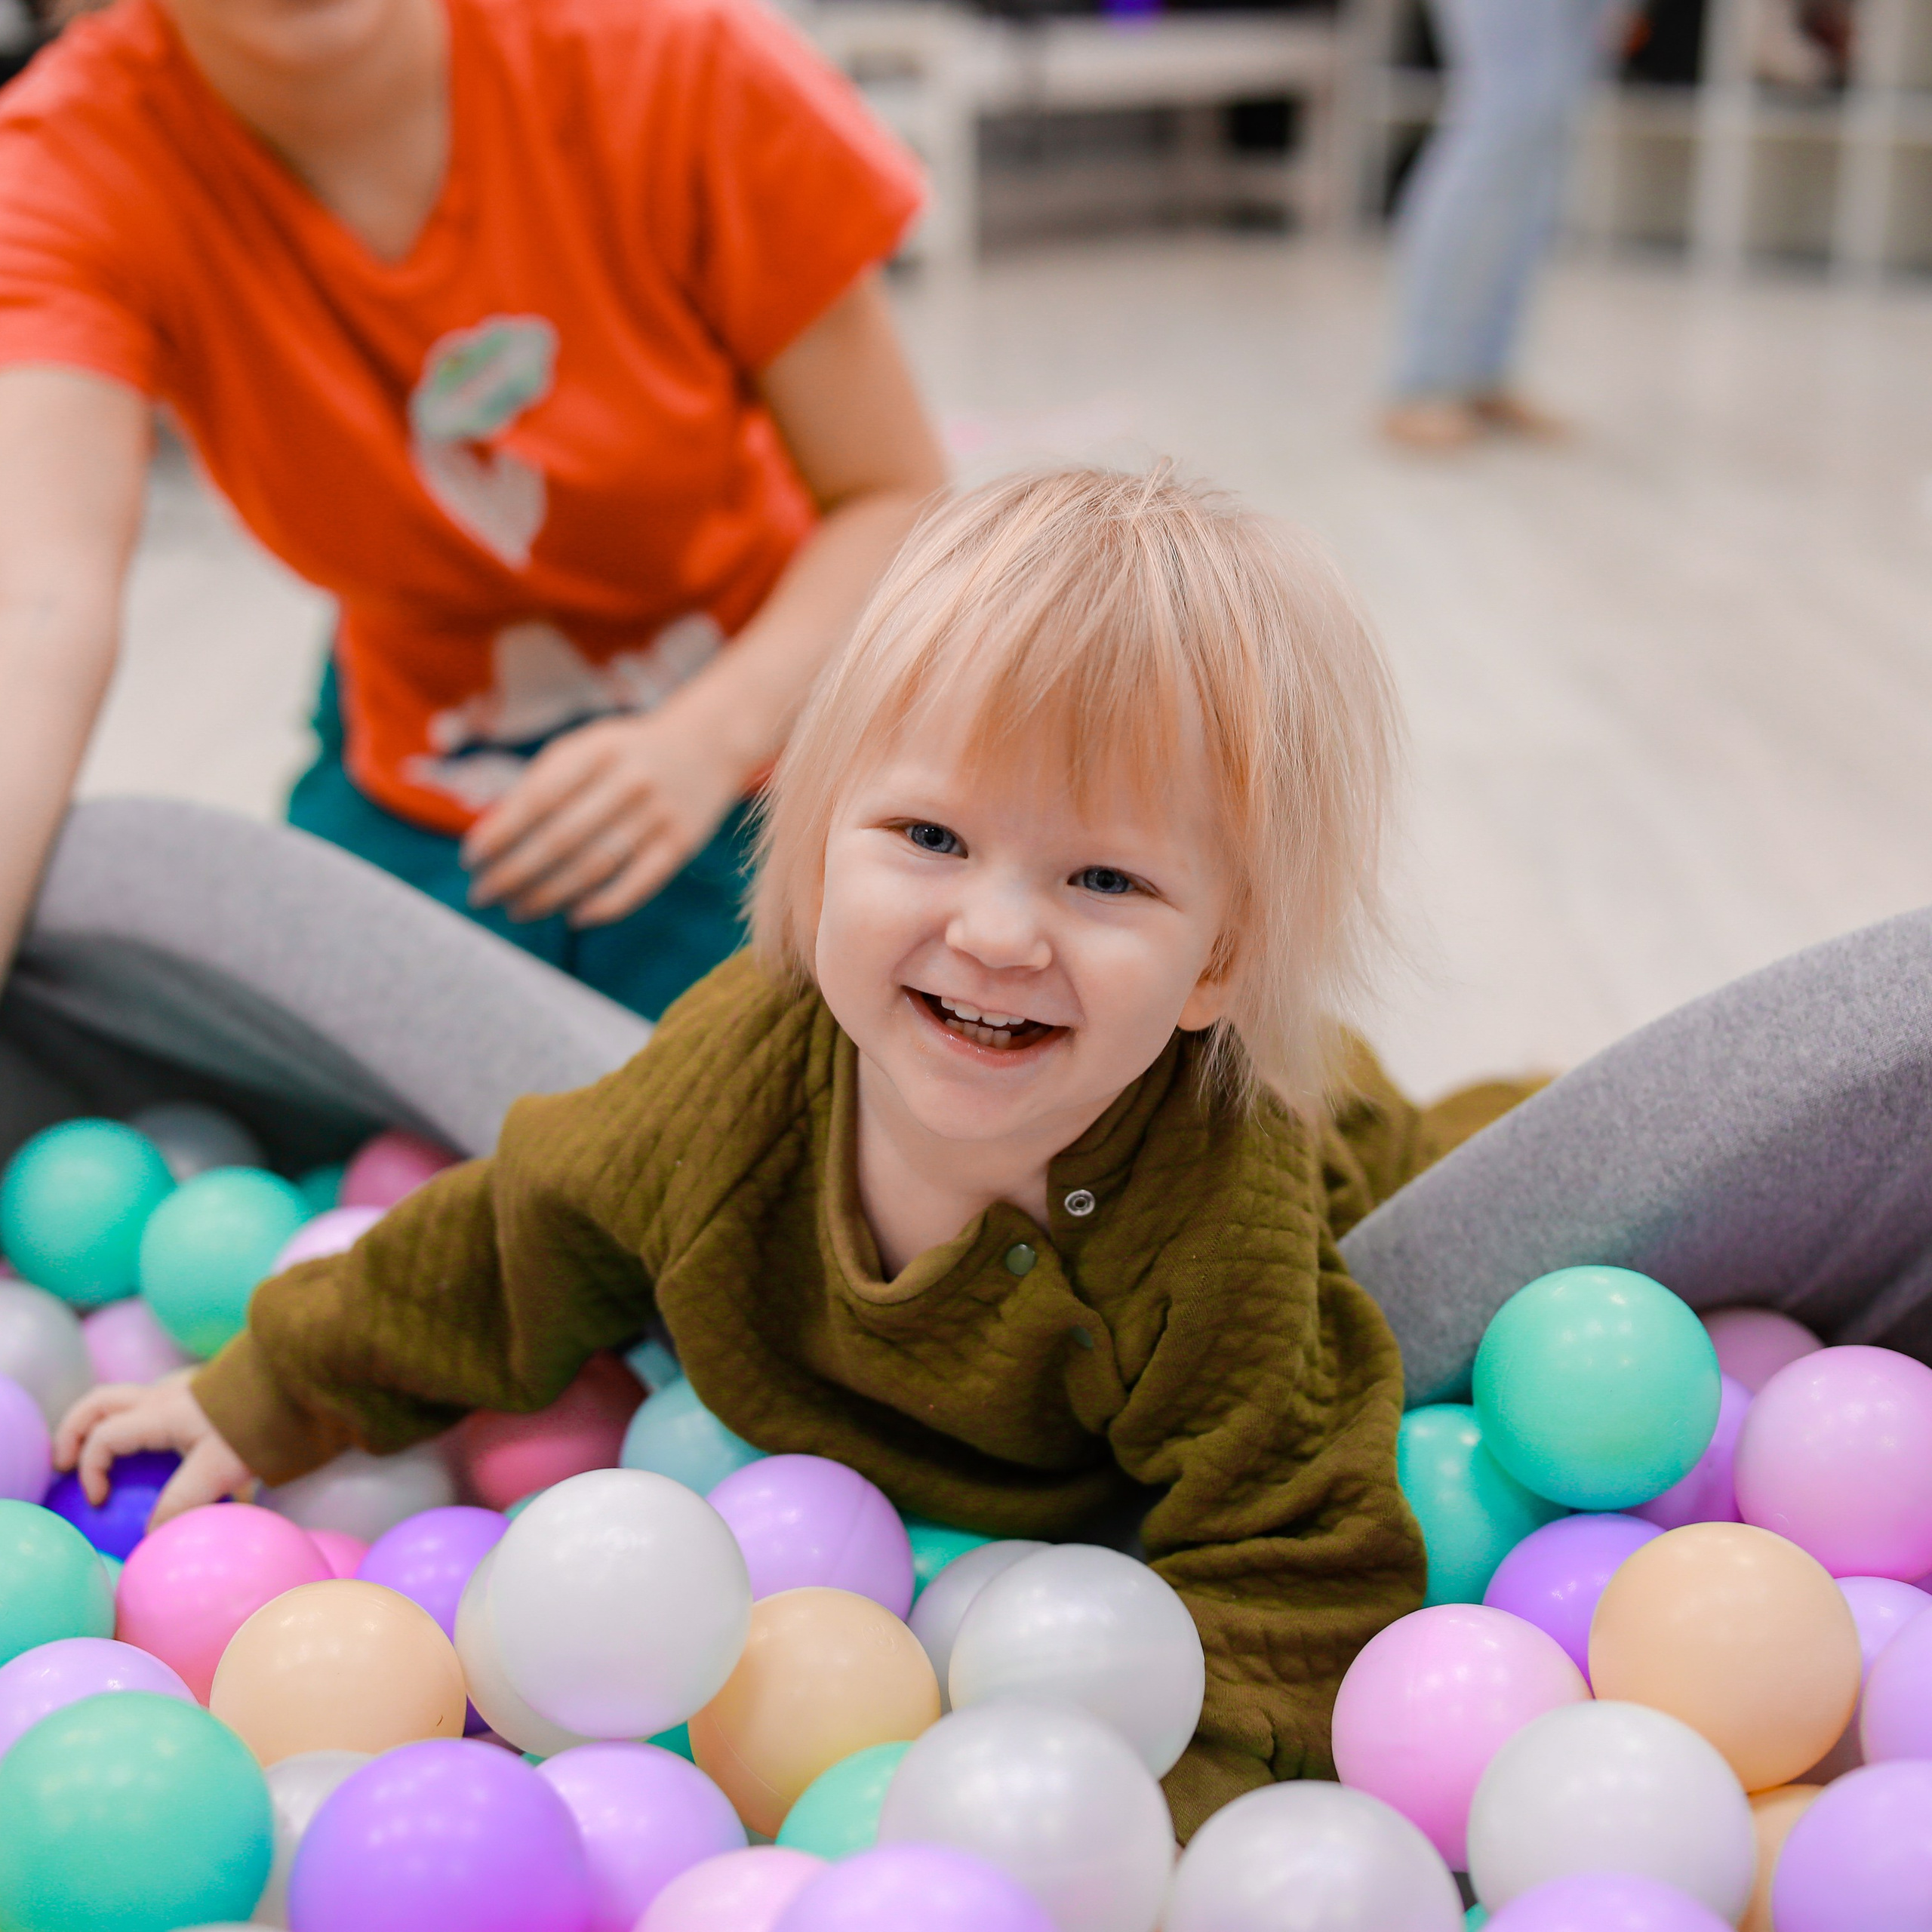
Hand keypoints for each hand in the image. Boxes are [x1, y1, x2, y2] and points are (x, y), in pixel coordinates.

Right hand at [54, 1370, 256, 1528]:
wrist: (297, 1382)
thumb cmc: (261, 1422)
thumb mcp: (221, 1469)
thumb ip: (183, 1503)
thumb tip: (150, 1536)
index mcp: (160, 1412)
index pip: (103, 1436)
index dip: (89, 1469)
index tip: (100, 1500)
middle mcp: (163, 1394)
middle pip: (98, 1402)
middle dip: (72, 1432)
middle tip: (64, 1466)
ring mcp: (180, 1387)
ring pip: (122, 1396)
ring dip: (100, 1424)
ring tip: (95, 1455)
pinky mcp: (198, 1389)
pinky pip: (150, 1401)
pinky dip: (134, 1422)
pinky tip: (149, 1450)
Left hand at [461, 706, 746, 928]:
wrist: (707, 745)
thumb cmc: (623, 754)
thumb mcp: (582, 749)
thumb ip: (539, 784)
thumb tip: (490, 840)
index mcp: (596, 750)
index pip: (537, 799)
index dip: (500, 833)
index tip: (471, 860)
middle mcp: (629, 781)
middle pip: (561, 839)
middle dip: (514, 873)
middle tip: (483, 896)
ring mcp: (658, 814)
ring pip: (595, 866)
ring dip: (549, 895)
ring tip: (517, 911)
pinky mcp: (681, 844)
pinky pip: (637, 884)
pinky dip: (603, 906)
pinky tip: (572, 917)